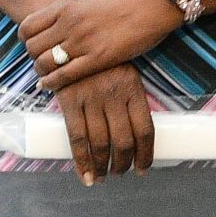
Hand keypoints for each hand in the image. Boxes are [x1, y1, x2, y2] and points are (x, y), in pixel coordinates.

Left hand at [22, 0, 180, 92]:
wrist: (153, 3)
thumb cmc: (127, 1)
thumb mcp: (88, 1)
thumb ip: (70, 15)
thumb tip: (56, 30)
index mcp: (65, 7)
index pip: (27, 27)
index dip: (26, 40)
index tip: (33, 45)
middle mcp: (68, 24)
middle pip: (32, 47)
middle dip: (34, 57)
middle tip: (42, 62)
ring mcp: (82, 42)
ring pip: (44, 63)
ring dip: (42, 71)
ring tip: (47, 74)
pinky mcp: (97, 59)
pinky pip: (63, 76)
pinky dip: (52, 83)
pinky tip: (51, 86)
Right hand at [57, 63, 154, 181]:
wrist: (70, 40)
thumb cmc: (102, 62)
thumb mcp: (125, 74)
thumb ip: (131, 100)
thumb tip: (138, 136)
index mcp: (133, 88)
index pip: (145, 129)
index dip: (146, 154)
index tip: (143, 168)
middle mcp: (114, 95)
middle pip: (124, 141)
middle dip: (124, 163)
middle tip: (121, 173)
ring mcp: (91, 98)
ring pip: (101, 143)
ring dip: (103, 166)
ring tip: (104, 176)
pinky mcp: (70, 101)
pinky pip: (77, 138)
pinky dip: (82, 162)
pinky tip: (87, 175)